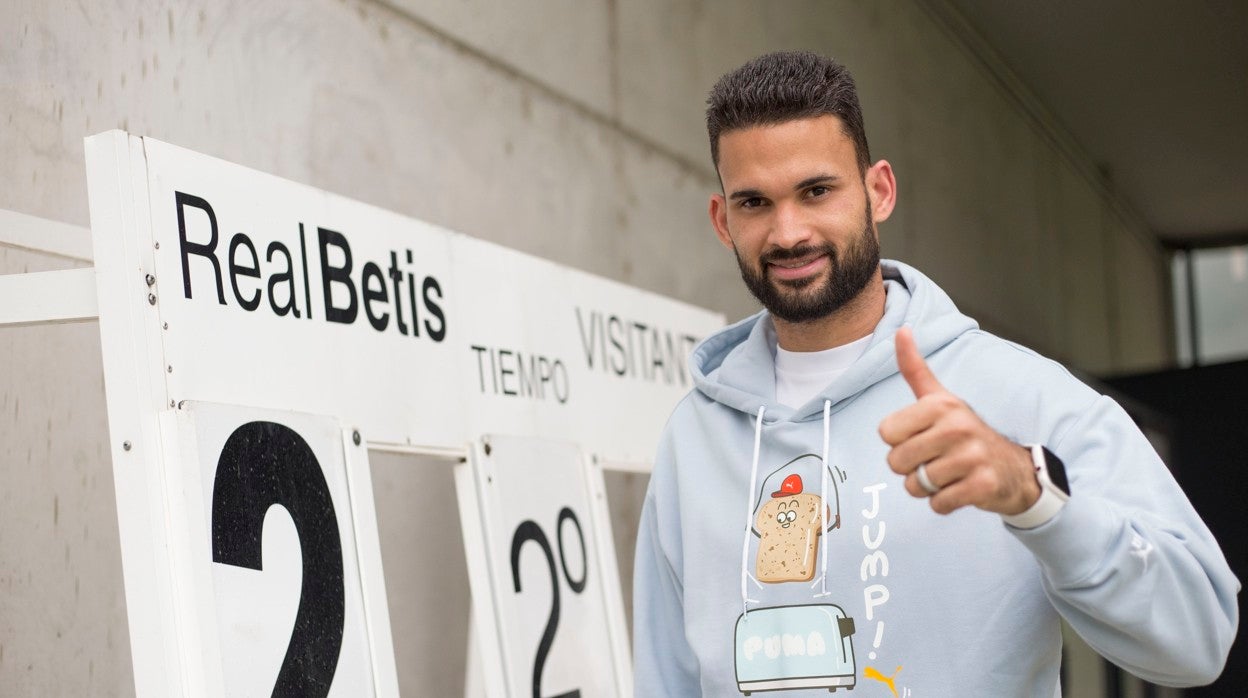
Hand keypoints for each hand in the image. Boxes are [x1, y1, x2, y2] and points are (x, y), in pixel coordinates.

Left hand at [878, 327, 1039, 515]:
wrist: (1014, 469)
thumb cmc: (965, 433)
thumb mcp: (941, 398)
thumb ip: (916, 369)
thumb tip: (901, 330)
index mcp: (940, 404)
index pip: (886, 433)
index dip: (899, 441)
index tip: (922, 437)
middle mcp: (957, 426)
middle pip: (896, 462)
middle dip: (910, 467)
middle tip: (935, 459)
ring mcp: (972, 456)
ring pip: (916, 485)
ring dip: (927, 487)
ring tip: (949, 474)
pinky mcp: (983, 485)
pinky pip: (938, 504)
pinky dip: (943, 503)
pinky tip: (961, 489)